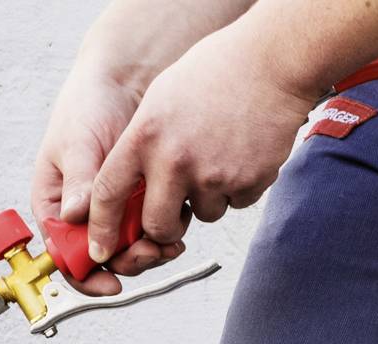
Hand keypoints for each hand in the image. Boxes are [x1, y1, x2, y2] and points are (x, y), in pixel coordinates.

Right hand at [32, 35, 198, 295]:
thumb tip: (71, 216)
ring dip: (149, 250)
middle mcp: (82, 214)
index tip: (110, 284)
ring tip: (170, 242)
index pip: (63, 256)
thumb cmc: (88, 105)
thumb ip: (78, 180)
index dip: (85, 276)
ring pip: (128, 246)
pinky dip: (166, 229)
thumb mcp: (76, 143)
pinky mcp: (142, 196)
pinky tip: (179, 222)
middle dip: (127, 261)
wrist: (126, 75)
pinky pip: (152, 224)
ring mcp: (113, 207)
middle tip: (151, 254)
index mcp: (54, 207)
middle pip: (100, 257)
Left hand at [86, 23, 318, 276]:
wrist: (276, 59)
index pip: (108, 195)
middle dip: (164, 228)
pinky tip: (244, 154)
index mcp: (144, 137)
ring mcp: (214, 173)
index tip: (101, 249)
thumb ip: (138, 144)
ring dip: (209, 199)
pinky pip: (237, 203)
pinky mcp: (249, 180)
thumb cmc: (215, 73)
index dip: (102, 228)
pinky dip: (240, 188)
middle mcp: (175, 160)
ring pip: (203, 216)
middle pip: (157, 226)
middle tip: (174, 214)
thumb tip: (122, 190)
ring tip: (219, 159)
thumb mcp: (160, 99)